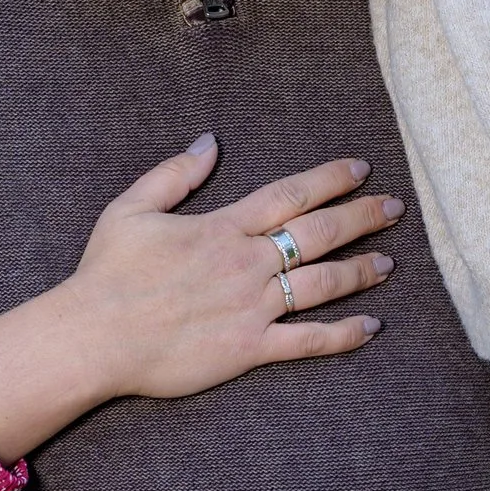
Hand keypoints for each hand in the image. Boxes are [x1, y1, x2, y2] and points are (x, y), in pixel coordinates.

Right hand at [0, 134, 398, 460]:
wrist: (94, 336)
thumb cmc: (107, 271)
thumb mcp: (130, 208)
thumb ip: (174, 174)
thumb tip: (211, 142)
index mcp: (222, 226)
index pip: (290, 194)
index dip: (330, 180)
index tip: (361, 170)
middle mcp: (245, 263)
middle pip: (318, 234)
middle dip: (362, 218)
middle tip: (395, 208)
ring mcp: (251, 307)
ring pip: (322, 284)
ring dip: (361, 271)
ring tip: (390, 262)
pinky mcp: (247, 348)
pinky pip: (307, 340)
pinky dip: (343, 333)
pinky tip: (371, 325)